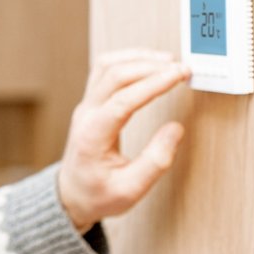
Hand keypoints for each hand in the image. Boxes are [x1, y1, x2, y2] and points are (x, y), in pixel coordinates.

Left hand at [57, 49, 190, 229]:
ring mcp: (85, 106)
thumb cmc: (98, 195)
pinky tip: (149, 64)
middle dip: (150, 66)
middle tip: (182, 68)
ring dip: (137, 58)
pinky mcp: (90, 103)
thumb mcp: (130, 190)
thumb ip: (155, 162)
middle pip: (113, 75)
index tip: (179, 75)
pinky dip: (128, 61)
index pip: (122, 99)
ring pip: (106, 66)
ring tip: (168, 62)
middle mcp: (85, 115)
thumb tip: (176, 129)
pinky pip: (104, 71)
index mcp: (92, 136)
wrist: (71, 195)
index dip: (153, 84)